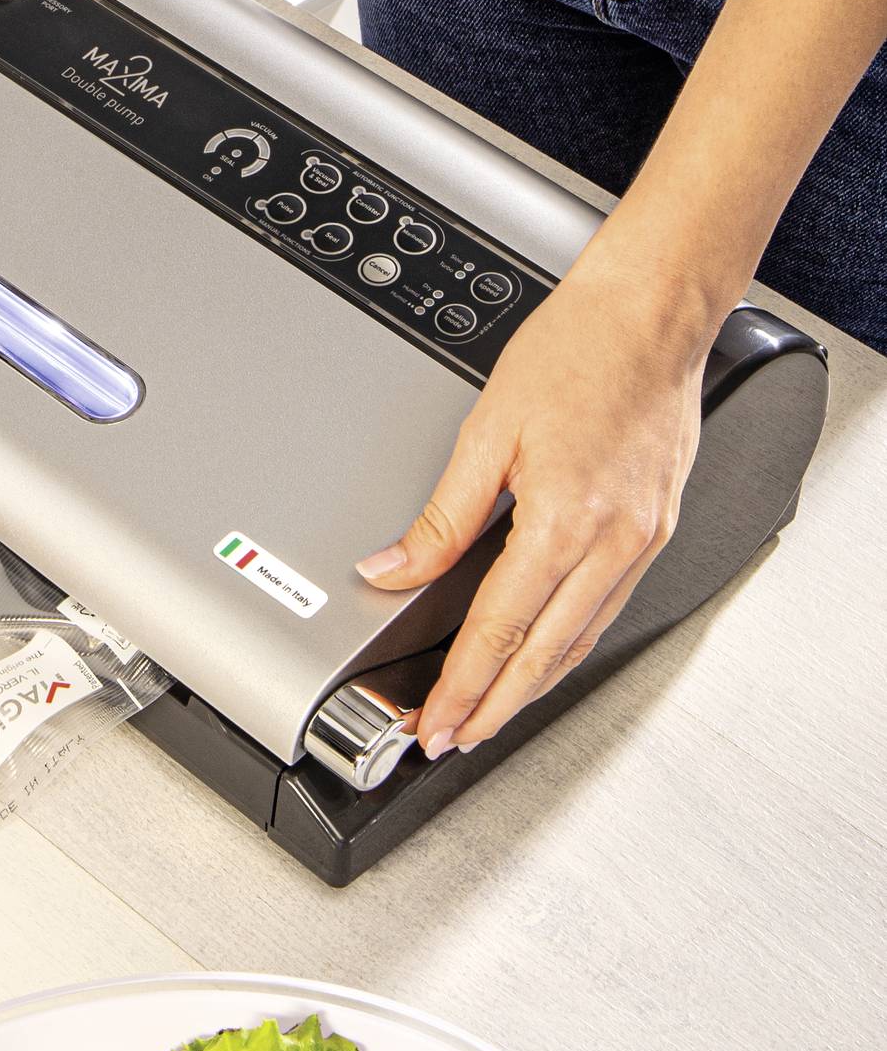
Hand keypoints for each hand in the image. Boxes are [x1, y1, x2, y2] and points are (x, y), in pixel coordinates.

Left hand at [355, 252, 713, 757]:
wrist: (653, 313)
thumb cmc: (576, 348)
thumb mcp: (487, 429)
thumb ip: (440, 515)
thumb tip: (392, 567)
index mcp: (566, 519)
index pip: (501, 629)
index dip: (462, 685)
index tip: (434, 721)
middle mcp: (615, 540)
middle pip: (545, 653)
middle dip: (495, 705)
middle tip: (453, 738)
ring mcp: (644, 538)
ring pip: (582, 638)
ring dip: (534, 684)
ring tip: (491, 710)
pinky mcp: (657, 527)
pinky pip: (609, 605)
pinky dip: (571, 642)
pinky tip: (546, 651)